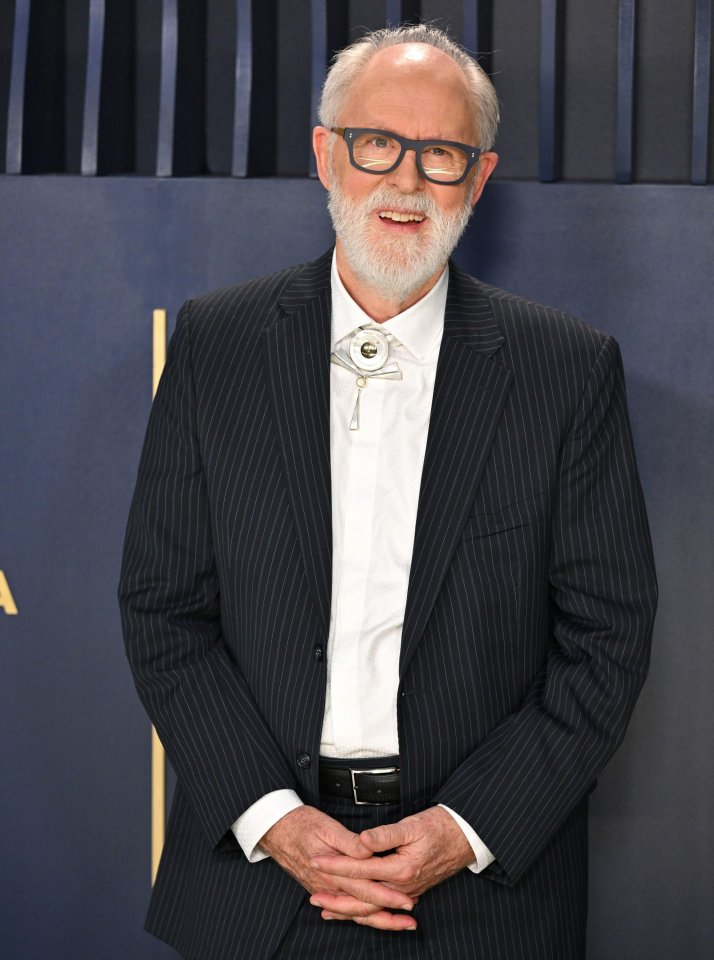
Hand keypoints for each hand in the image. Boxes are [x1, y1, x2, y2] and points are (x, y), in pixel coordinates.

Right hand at [260, 806, 417, 928]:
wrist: (274, 830)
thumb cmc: (300, 824)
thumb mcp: (326, 826)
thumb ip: (349, 841)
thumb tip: (368, 849)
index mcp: (333, 871)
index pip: (366, 890)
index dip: (388, 897)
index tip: (407, 902)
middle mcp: (329, 886)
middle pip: (363, 907)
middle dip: (388, 916)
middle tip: (410, 920)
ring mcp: (324, 890)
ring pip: (354, 912)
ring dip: (377, 919)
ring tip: (397, 923)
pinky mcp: (322, 888)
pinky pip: (343, 908)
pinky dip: (358, 915)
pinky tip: (369, 918)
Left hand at [311, 806, 473, 918]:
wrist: (466, 836)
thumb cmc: (440, 826)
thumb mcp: (413, 825)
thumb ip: (385, 835)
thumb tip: (362, 841)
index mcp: (402, 869)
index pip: (361, 870)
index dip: (336, 865)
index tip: (317, 860)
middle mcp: (404, 887)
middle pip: (363, 898)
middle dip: (337, 897)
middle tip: (313, 896)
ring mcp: (407, 892)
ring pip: (372, 906)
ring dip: (348, 908)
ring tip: (326, 909)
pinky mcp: (409, 891)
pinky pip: (382, 905)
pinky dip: (366, 909)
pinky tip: (354, 910)